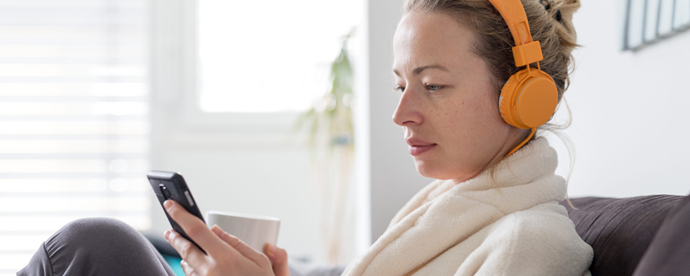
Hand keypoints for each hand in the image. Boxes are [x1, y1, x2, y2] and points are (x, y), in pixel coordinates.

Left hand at [163, 200, 288, 275]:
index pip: (196, 230)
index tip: (171, 205)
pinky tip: (191, 263)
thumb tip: (215, 230)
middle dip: (175, 236)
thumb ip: (236, 243)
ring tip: (180, 243)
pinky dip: (189, 268)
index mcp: (226, 258)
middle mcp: (210, 271)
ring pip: (186, 264)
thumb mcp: (260, 261)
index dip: (181, 215)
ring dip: (182, 253)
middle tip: (169, 229)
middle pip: (185, 248)